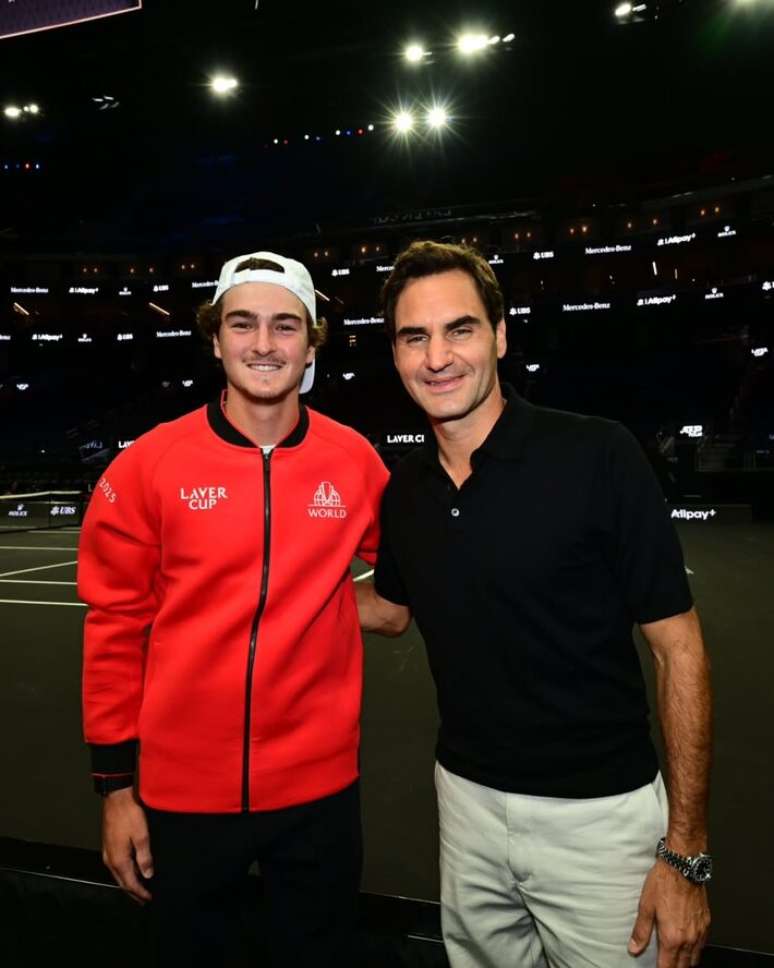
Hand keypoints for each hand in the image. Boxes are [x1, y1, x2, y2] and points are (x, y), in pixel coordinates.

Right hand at [101, 786, 152, 903]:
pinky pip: (117, 866)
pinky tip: (132, 871)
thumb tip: (147, 875)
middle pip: (122, 882)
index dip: (140, 893)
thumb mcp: (142, 836)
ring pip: (118, 874)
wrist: (116, 798)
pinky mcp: (109, 845)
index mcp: (118, 860)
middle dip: (133, 892)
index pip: (130, 883)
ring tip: (139, 889)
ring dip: (128, 883)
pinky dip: (125, 873)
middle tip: (144, 900)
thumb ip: (144, 857)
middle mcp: (110, 859)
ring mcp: (108, 852)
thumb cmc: (129, 815)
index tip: (149, 899)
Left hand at [628, 861, 709, 966]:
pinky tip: (689, 946)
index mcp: (672, 938)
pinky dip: (695, 951)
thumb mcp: (646, 906)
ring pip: (695, 958)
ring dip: (686, 962)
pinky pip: (702, 945)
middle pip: (683, 966)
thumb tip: (634, 948)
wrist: (683, 866)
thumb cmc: (664, 883)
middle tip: (665, 964)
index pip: (668, 967)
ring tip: (676, 960)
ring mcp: (700, 932)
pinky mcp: (707, 923)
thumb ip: (641, 931)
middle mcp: (688, 939)